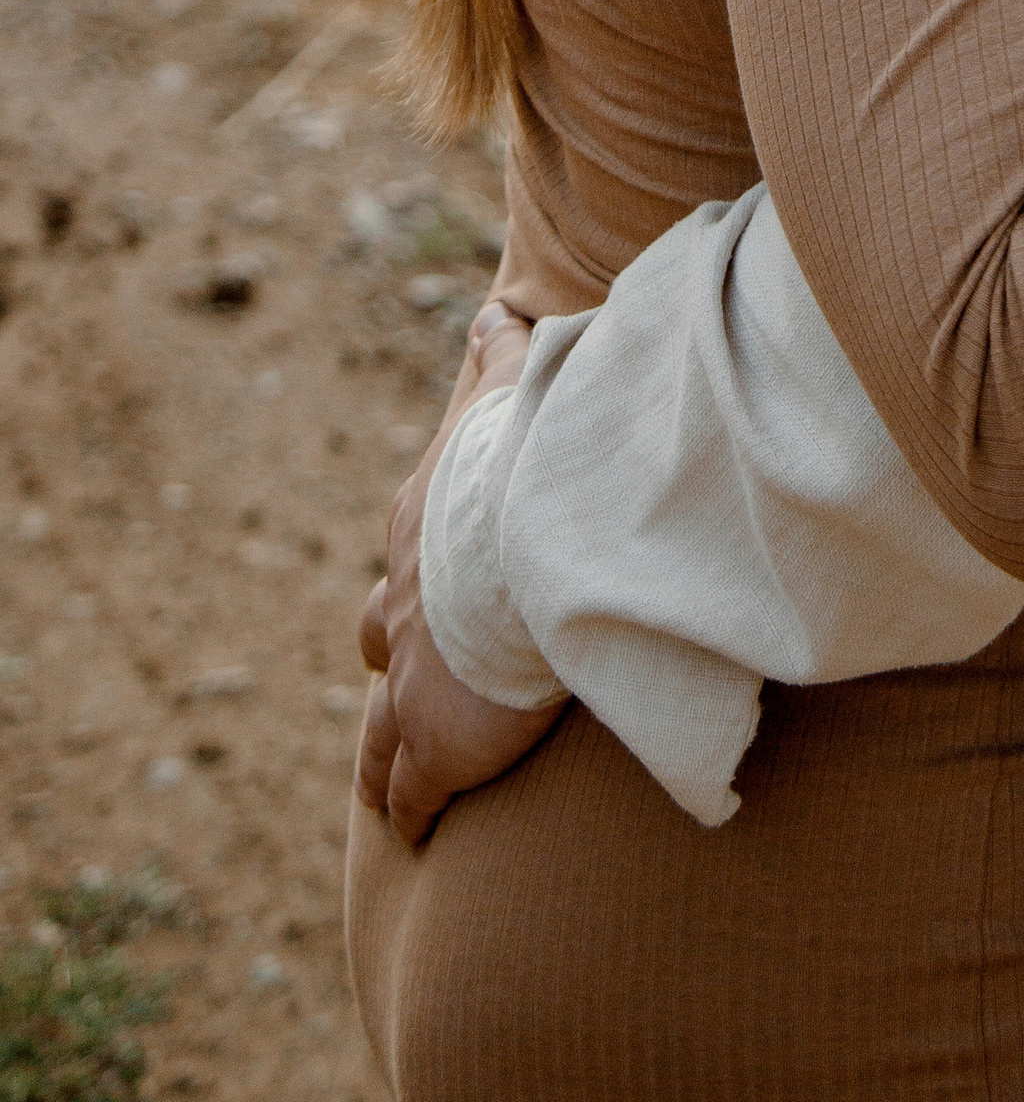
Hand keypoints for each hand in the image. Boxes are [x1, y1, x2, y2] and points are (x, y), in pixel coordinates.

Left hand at [354, 297, 564, 845]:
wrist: (532, 541)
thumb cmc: (528, 462)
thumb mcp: (508, 393)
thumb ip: (499, 354)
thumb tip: (488, 307)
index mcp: (418, 531)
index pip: (407, 562)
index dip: (423, 583)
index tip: (439, 598)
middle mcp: (402, 608)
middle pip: (379, 643)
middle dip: (394, 662)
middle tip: (409, 686)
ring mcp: (414, 683)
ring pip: (378, 734)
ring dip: (385, 756)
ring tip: (388, 788)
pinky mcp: (437, 745)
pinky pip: (414, 791)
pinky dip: (414, 807)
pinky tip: (420, 828)